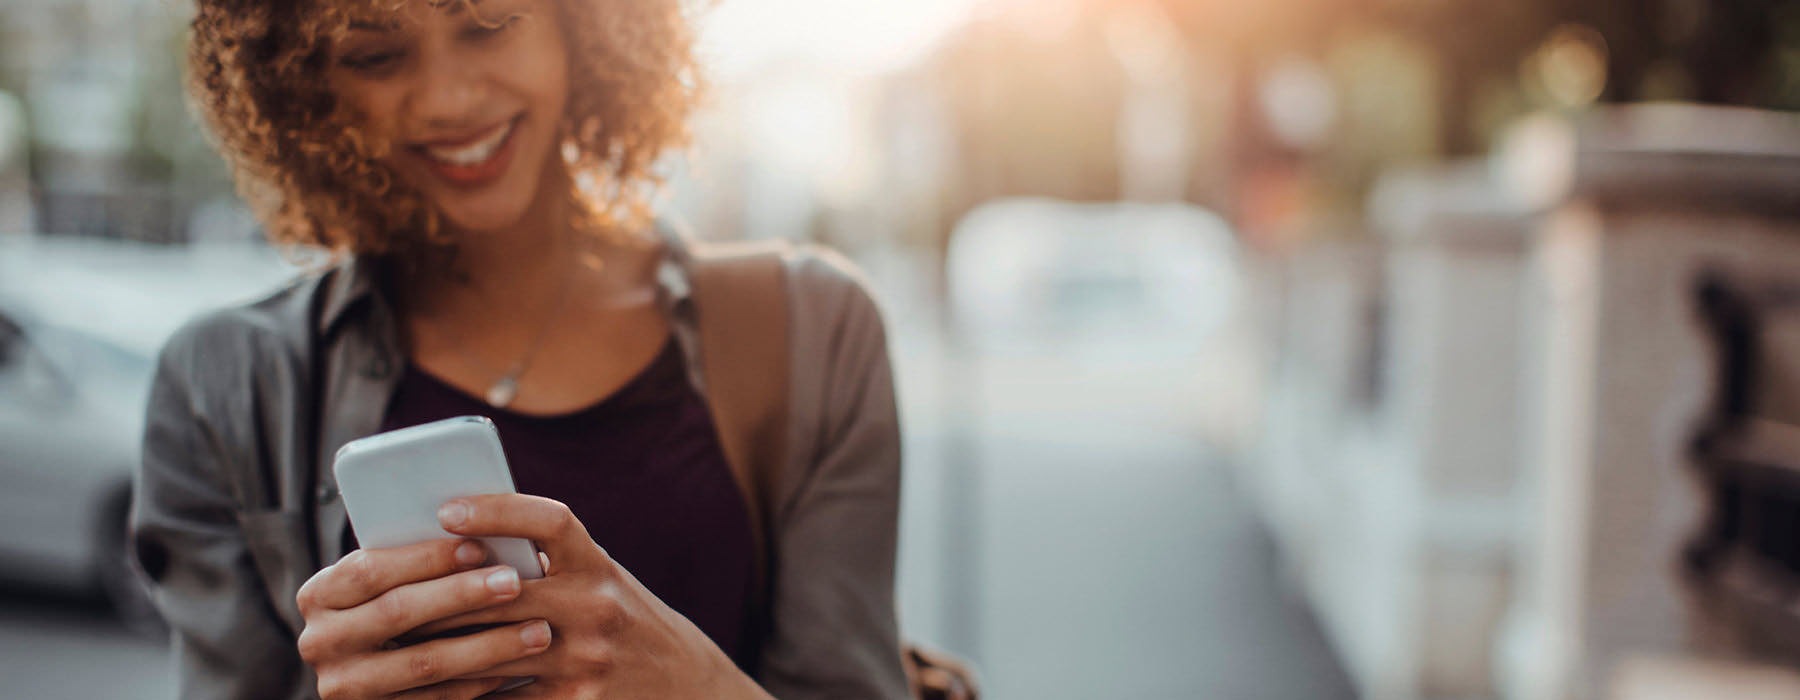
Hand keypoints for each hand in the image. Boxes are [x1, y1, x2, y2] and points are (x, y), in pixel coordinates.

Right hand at [295, 537, 553, 698]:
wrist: (376, 673)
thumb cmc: (400, 603)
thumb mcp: (391, 581)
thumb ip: (416, 562)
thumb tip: (480, 533)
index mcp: (320, 594)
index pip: (371, 568)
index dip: (427, 557)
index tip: (480, 546)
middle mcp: (320, 642)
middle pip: (398, 611)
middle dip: (462, 595)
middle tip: (514, 583)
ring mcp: (345, 685)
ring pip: (424, 661)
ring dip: (488, 645)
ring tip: (537, 630)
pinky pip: (436, 699)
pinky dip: (480, 682)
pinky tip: (517, 668)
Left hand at [415, 494, 771, 698]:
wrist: (685, 684)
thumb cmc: (624, 622)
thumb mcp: (599, 580)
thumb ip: (547, 564)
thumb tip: (462, 545)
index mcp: (598, 565)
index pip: (550, 521)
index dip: (499, 509)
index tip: (448, 507)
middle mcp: (596, 607)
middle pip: (500, 593)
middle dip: (439, 594)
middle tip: (388, 591)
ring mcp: (586, 659)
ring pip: (490, 651)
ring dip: (438, 649)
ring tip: (394, 643)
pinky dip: (463, 696)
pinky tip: (431, 690)